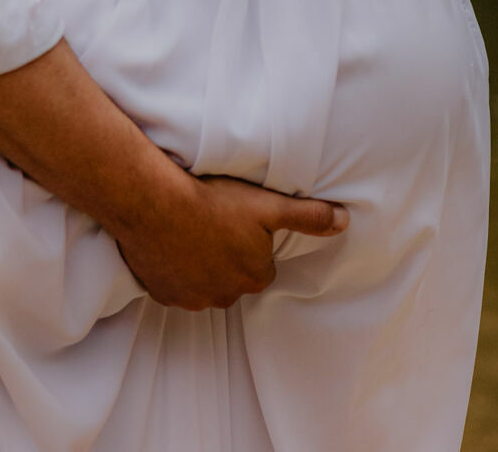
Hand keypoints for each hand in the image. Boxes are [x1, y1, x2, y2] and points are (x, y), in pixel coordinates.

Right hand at [116, 172, 348, 309]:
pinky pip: (173, 286)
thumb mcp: (267, 204)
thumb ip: (308, 216)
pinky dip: (173, 269)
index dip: (249, 241)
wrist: (153, 202)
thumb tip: (345, 221)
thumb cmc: (212, 198)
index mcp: (254, 275)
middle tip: (211, 222)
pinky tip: (168, 242)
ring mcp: (191, 298)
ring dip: (199, 264)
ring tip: (188, 230)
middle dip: (225, 255)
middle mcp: (225, 296)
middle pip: (232, 277)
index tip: (234, 219)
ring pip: (203, 283)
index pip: (260, 264)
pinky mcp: (162, 294)